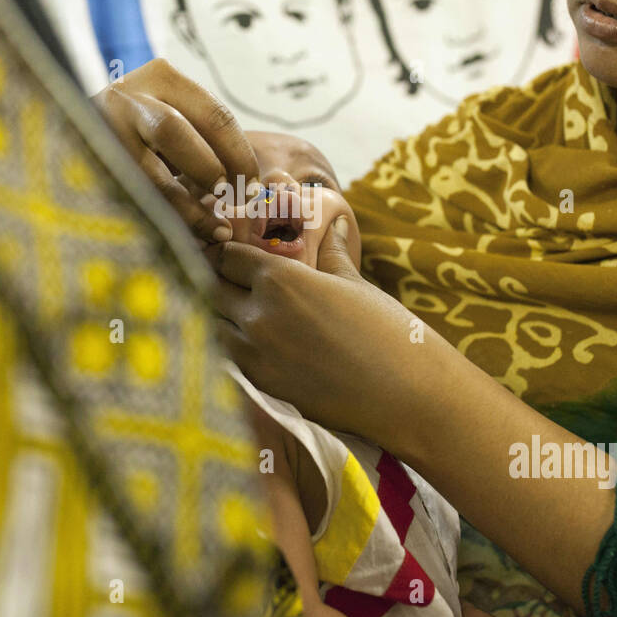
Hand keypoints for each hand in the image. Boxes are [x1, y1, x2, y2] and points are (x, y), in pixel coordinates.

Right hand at [92, 59, 258, 243]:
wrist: (68, 125)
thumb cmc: (140, 132)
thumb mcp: (170, 118)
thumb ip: (203, 141)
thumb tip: (247, 188)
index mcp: (161, 77)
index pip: (214, 114)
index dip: (240, 155)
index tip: (254, 189)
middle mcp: (127, 96)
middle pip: (175, 132)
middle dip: (211, 171)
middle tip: (235, 201)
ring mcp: (100, 127)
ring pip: (147, 171)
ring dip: (188, 206)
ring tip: (215, 229)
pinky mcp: (87, 162)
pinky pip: (130, 196)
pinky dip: (161, 219)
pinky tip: (180, 236)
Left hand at [204, 214, 477, 452]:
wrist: (407, 394)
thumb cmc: (389, 333)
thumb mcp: (356, 285)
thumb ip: (332, 254)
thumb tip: (334, 222)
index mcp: (280, 279)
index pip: (227, 256)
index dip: (230, 254)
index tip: (234, 257)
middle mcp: (257, 314)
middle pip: (210, 288)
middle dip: (219, 283)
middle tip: (230, 284)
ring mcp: (253, 354)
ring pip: (211, 325)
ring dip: (219, 317)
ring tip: (237, 315)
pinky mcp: (259, 387)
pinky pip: (224, 359)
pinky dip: (229, 348)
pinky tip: (247, 345)